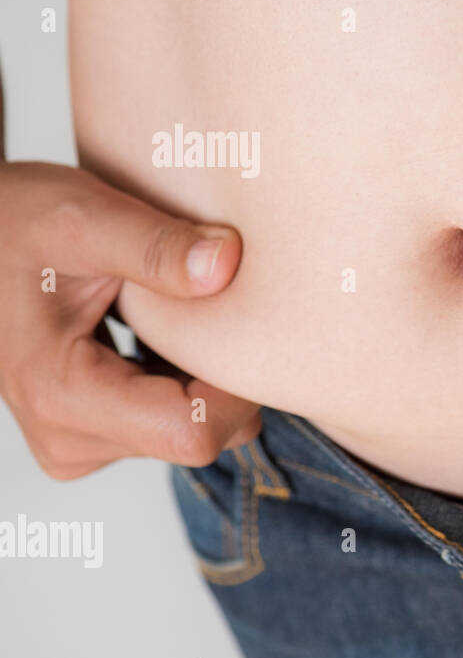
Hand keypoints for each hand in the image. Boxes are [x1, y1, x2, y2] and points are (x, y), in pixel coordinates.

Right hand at [0, 160, 261, 477]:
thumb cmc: (13, 220)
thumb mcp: (82, 215)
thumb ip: (156, 244)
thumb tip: (226, 263)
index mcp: (61, 396)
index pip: (192, 433)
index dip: (237, 387)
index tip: (244, 326)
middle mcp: (67, 438)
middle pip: (198, 437)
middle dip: (224, 377)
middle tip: (212, 305)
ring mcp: (78, 442)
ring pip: (192, 431)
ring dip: (203, 374)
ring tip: (177, 313)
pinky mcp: (92, 433)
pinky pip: (173, 422)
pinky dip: (184, 377)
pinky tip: (165, 331)